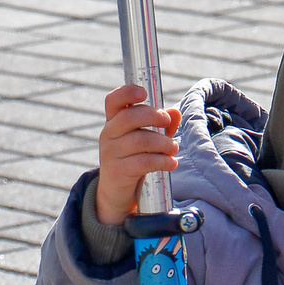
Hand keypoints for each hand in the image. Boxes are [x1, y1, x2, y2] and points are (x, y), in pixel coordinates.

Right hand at [94, 83, 178, 226]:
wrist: (117, 192)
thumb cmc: (134, 158)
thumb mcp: (147, 139)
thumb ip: (161, 125)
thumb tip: (175, 112)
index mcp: (114, 121)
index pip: (113, 101)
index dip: (126, 92)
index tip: (144, 92)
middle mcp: (108, 134)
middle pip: (129, 117)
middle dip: (153, 116)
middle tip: (167, 123)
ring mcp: (111, 153)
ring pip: (140, 140)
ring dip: (164, 143)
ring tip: (173, 148)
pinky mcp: (118, 171)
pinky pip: (144, 162)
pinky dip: (162, 161)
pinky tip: (171, 163)